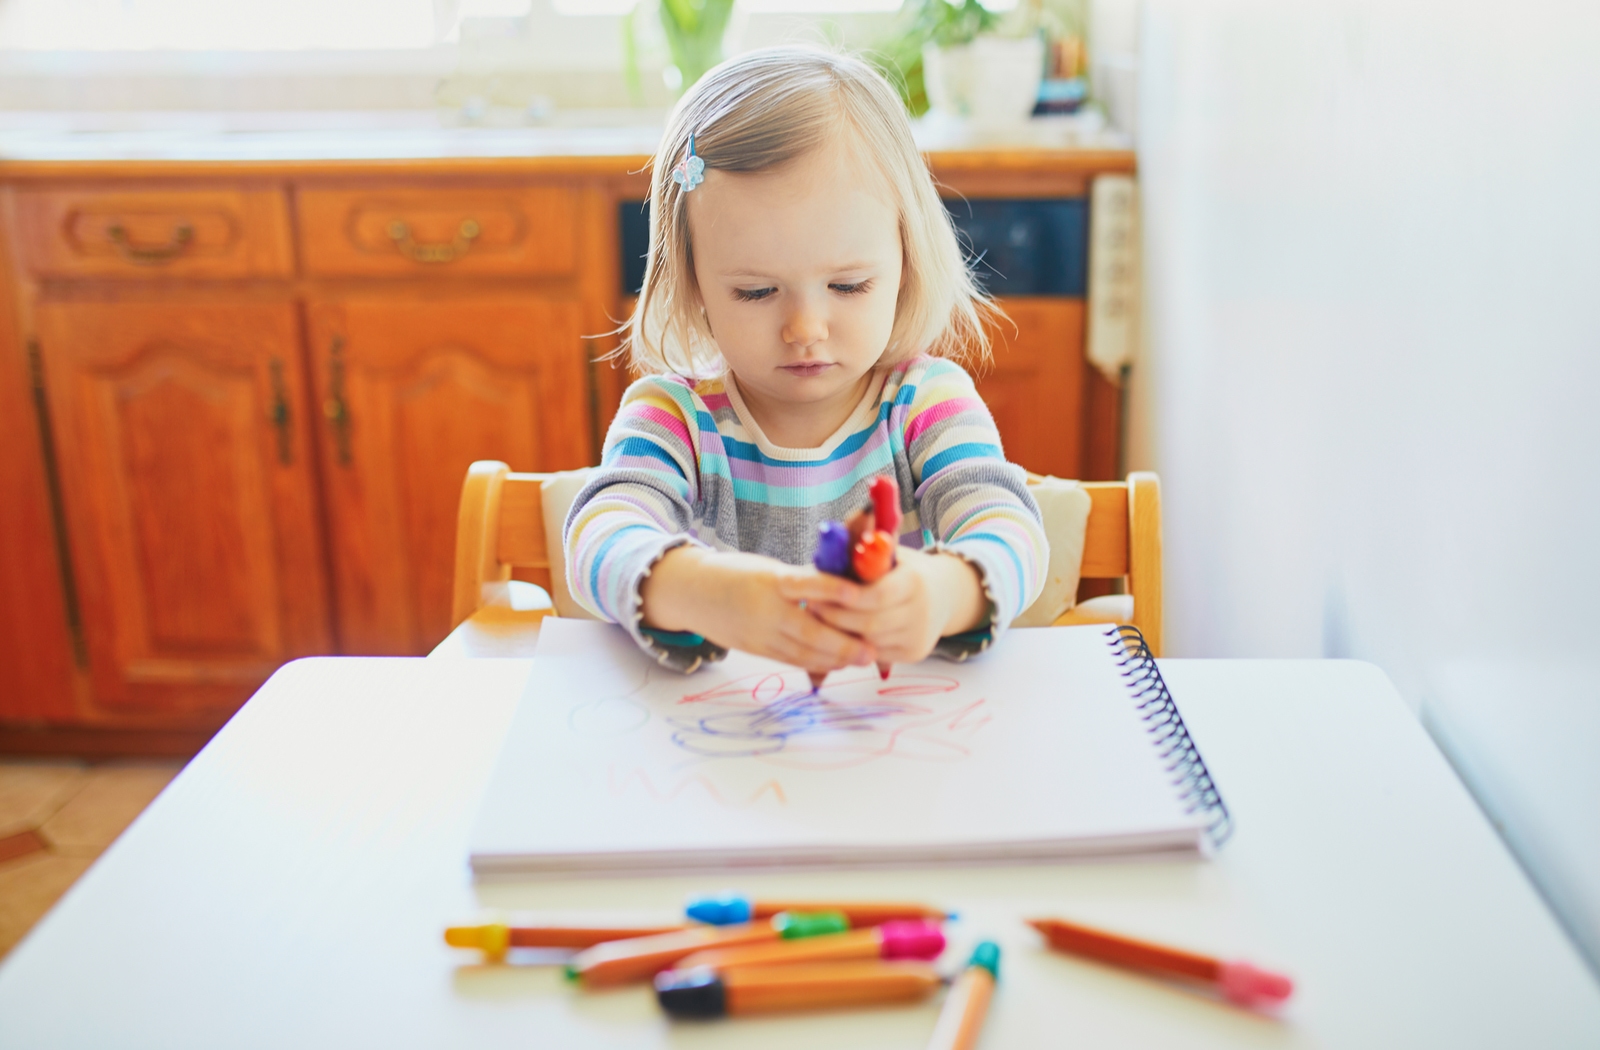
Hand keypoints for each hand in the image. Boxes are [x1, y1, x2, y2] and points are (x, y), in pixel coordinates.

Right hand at [640, 547, 876, 672]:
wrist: (692, 592)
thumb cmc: (737, 573)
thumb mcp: (768, 569)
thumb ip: (802, 580)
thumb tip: (844, 586)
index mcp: (770, 581)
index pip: (805, 584)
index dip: (832, 589)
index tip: (858, 594)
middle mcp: (765, 610)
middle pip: (809, 631)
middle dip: (843, 644)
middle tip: (872, 649)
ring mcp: (760, 635)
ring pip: (803, 652)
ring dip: (835, 658)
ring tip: (863, 658)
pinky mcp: (757, 650)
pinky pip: (791, 660)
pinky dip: (816, 663)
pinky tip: (837, 663)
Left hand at [804, 547, 988, 663]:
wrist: (944, 594)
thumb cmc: (902, 568)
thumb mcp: (889, 548)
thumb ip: (864, 537)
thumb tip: (843, 521)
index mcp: (915, 582)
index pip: (876, 596)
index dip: (845, 597)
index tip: (818, 593)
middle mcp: (921, 612)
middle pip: (869, 624)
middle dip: (835, 618)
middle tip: (810, 608)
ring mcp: (919, 637)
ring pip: (869, 643)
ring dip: (841, 633)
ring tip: (818, 620)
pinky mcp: (914, 654)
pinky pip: (876, 655)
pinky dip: (855, 645)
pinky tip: (840, 634)